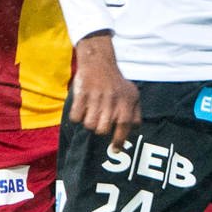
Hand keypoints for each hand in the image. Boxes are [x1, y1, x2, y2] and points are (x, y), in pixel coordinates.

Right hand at [69, 33, 139, 151]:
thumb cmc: (117, 83)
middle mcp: (112, 100)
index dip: (119, 141)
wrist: (99, 62)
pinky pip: (76, 117)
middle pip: (102, 130)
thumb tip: (133, 132)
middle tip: (100, 121)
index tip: (115, 149)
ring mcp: (96, 97)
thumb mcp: (133, 95)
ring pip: (89, 125)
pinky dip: (76, 116)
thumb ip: (135, 114)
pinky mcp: (81, 94)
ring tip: (91, 112)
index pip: (124, 126)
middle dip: (100, 129)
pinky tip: (82, 107)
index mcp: (126, 102)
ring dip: (88, 122)